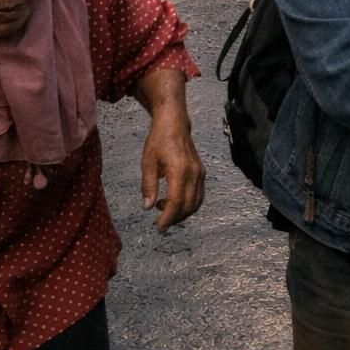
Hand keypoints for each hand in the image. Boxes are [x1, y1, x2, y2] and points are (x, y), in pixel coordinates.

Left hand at [139, 108, 204, 231]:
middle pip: (188, 206)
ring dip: (182, 213)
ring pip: (196, 203)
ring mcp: (200, 173)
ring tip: (165, 209)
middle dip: (174, 218)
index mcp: (179, 170)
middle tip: (160, 221)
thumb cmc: (159, 140)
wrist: (174, 123)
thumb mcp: (148, 162)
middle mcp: (193, 173)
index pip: (176, 201)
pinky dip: (189, 204)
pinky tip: (174, 201)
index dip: (168, 217)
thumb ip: (148, 186)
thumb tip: (147, 207)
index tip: (159, 226)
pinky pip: (199, 195)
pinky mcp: (202, 172)